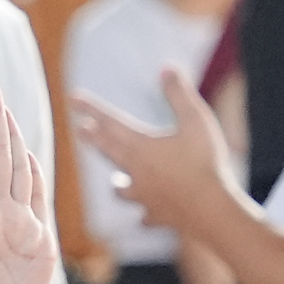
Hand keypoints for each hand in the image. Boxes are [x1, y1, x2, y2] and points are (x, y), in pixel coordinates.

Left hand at [71, 67, 240, 235]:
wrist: (210, 210)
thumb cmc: (204, 162)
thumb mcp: (195, 120)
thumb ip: (179, 94)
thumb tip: (166, 67)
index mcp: (141, 145)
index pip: (110, 121)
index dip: (92, 108)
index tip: (73, 98)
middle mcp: (135, 171)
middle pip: (109, 152)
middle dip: (94, 138)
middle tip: (81, 129)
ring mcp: (144, 196)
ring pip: (121, 189)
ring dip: (117, 182)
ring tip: (116, 180)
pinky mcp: (157, 216)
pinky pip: (144, 214)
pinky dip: (143, 212)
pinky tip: (144, 215)